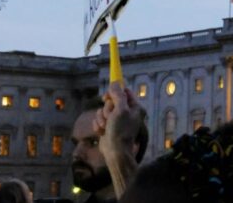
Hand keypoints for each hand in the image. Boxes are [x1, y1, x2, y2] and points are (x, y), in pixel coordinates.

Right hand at [93, 82, 143, 197]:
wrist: (115, 151)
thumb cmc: (120, 131)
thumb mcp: (120, 110)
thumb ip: (118, 96)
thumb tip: (116, 82)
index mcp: (134, 107)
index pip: (124, 92)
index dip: (114, 92)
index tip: (106, 96)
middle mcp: (126, 112)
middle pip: (111, 101)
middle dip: (107, 109)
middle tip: (110, 116)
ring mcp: (116, 120)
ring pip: (102, 111)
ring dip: (102, 119)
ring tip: (106, 127)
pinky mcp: (107, 127)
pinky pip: (98, 120)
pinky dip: (98, 126)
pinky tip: (103, 133)